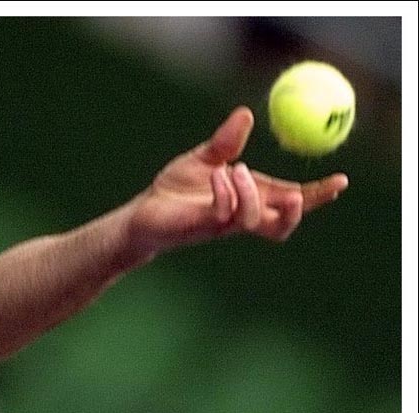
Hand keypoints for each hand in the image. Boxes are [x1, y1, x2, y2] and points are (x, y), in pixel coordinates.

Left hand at [126, 107, 348, 256]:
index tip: (341, 181)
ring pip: (256, 221)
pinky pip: (224, 214)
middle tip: (300, 193)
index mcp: (249, 198)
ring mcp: (222, 225)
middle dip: (300, 210)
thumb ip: (227, 142)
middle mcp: (241, 215)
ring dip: (253, 194)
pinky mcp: (202, 227)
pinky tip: (217, 175)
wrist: (143, 212)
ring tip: (237, 169)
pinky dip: (226, 193)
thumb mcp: (204, 159)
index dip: (318, 195)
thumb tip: (247, 113)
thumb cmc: (174, 190)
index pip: (290, 201)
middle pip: (283, 224)